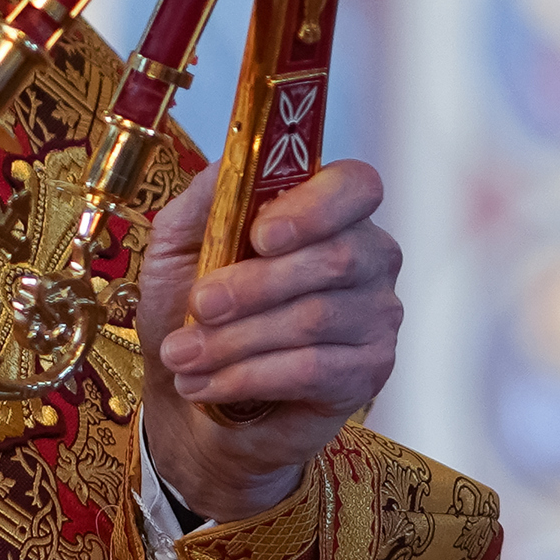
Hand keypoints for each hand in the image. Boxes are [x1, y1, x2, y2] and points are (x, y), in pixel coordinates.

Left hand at [133, 160, 402, 525]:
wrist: (193, 400)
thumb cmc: (194, 313)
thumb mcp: (181, 243)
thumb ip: (208, 196)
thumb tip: (234, 160)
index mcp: (331, 210)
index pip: (356, 186)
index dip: (315, 207)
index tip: (261, 235)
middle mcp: (369, 256)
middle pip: (335, 258)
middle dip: (255, 285)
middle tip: (200, 305)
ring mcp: (377, 315)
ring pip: (315, 318)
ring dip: (237, 340)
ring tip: (183, 355)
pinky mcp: (369, 371)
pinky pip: (313, 369)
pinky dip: (249, 376)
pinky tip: (208, 384)